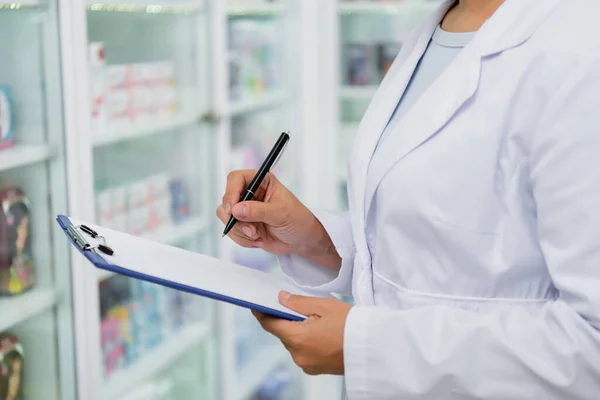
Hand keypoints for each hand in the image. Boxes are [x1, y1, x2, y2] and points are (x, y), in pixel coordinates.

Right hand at [216, 170, 340, 269]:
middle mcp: (250, 193)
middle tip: (252, 230)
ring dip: (240, 231)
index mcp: (261, 181)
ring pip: (225, 217)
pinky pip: (231, 231)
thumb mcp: (280, 213)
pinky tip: (258, 239)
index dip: (231, 192)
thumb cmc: (297, 220)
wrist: (301, 240)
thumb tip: (236, 210)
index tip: (232, 209)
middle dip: (237, 219)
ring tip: (258, 235)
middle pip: (227, 200)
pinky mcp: (242, 224)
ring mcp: (244, 209)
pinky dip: (242, 239)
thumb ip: (258, 211)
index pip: (236, 178)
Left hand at [253, 291, 351, 374]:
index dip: (262, 313)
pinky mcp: (316, 369)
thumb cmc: (351, 325)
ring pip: (295, 343)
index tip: (257, 305)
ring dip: (299, 332)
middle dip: (287, 321)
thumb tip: (281, 299)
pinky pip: (305, 352)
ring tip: (316, 320)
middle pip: (284, 334)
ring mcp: (307, 365)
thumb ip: (299, 303)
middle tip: (298, 307)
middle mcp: (298, 355)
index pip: (270, 325)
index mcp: (297, 338)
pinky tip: (322, 333)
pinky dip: (308, 342)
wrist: (374, 348)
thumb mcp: (324, 306)